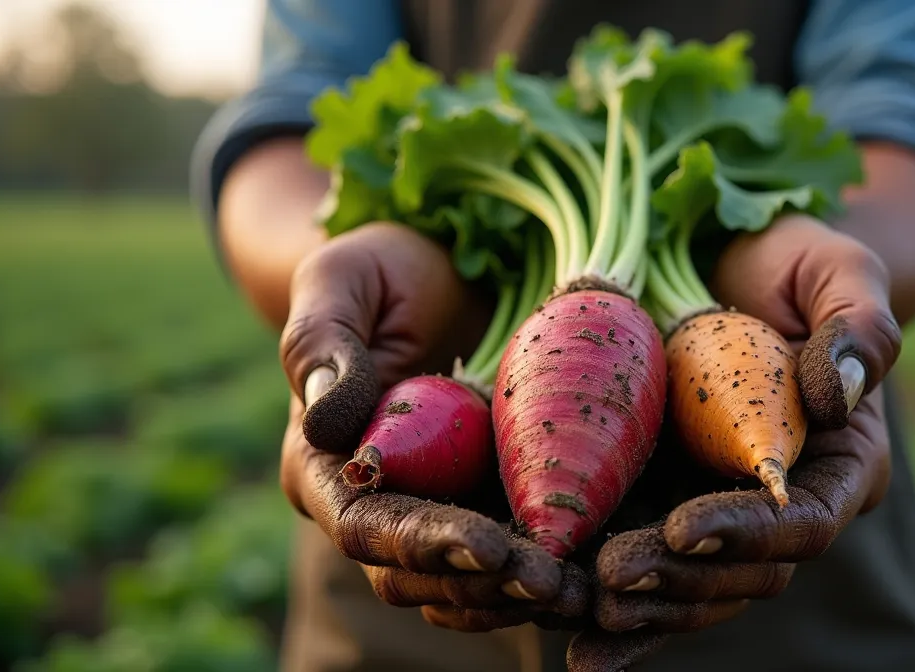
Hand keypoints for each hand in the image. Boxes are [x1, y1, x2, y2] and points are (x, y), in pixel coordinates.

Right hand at [277, 223, 583, 629]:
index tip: (485, 546)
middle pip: (417, 575)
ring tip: (580, 593)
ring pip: (464, 587)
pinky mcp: (488, 508)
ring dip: (519, 597)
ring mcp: (434, 513)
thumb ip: (323, 343)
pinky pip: (510, 564)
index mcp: (321, 465)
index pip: (362, 526)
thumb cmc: (381, 269)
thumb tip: (326, 422)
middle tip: (551, 582)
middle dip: (483, 586)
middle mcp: (372, 506)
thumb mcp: (343, 279)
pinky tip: (593, 579)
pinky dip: (549, 574)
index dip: (422, 543)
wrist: (443, 273)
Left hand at [566, 216, 901, 669]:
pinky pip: (647, 575)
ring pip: (691, 588)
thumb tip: (842, 395)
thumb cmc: (795, 264)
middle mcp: (783, 508)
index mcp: (841, 464)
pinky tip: (574, 646)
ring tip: (578, 608)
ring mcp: (720, 515)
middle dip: (678, 579)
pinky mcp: (665, 511)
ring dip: (640, 608)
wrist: (728, 265)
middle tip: (611, 575)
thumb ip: (859, 327)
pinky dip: (614, 616)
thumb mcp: (840, 271)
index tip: (688, 526)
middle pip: (743, 572)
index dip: (749, 532)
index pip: (807, 522)